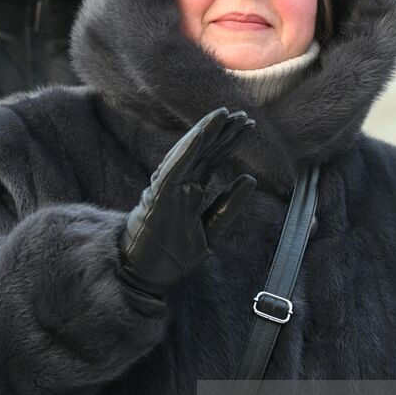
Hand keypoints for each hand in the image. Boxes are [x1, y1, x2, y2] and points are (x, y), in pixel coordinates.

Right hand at [117, 107, 256, 299]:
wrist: (145, 279)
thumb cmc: (172, 258)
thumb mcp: (211, 232)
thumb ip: (228, 206)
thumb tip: (250, 178)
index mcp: (189, 191)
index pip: (211, 159)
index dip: (229, 141)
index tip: (248, 125)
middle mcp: (178, 184)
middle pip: (204, 152)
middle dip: (224, 132)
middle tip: (245, 116)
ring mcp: (167, 189)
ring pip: (189, 154)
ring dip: (208, 133)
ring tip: (227, 115)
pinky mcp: (159, 197)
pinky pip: (175, 168)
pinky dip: (188, 149)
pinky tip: (202, 133)